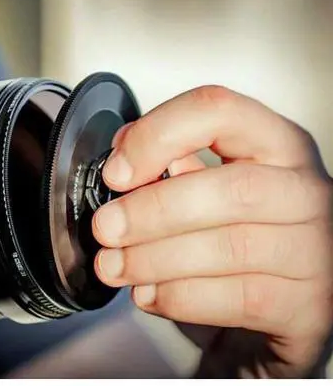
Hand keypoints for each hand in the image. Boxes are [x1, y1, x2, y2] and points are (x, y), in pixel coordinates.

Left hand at [92, 86, 332, 377]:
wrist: (284, 303)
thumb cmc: (241, 236)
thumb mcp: (212, 187)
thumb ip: (175, 165)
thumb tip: (122, 156)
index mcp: (275, 144)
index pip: (218, 112)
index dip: (158, 135)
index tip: (117, 172)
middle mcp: (304, 190)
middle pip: (230, 190)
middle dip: (151, 211)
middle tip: (105, 228)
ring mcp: (315, 249)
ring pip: (231, 248)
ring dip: (155, 259)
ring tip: (114, 266)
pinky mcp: (308, 304)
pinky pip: (237, 299)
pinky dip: (179, 297)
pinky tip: (149, 294)